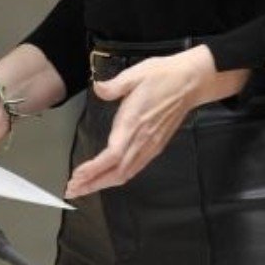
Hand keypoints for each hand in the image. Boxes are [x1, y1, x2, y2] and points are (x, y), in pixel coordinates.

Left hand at [65, 46, 247, 198]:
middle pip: (117, 171)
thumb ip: (114, 85)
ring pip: (126, 173)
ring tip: (85, 188)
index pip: (113, 154)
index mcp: (134, 122)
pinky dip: (119, 177)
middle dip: (93, 183)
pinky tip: (109, 178)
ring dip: (104, 184)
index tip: (78, 176)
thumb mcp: (136, 74)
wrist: (191, 82)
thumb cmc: (164, 76)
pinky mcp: (156, 145)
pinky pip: (135, 168)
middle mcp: (142, 138)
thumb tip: (98, 88)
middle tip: (72, 190)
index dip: (95, 169)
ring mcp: (151, 145)